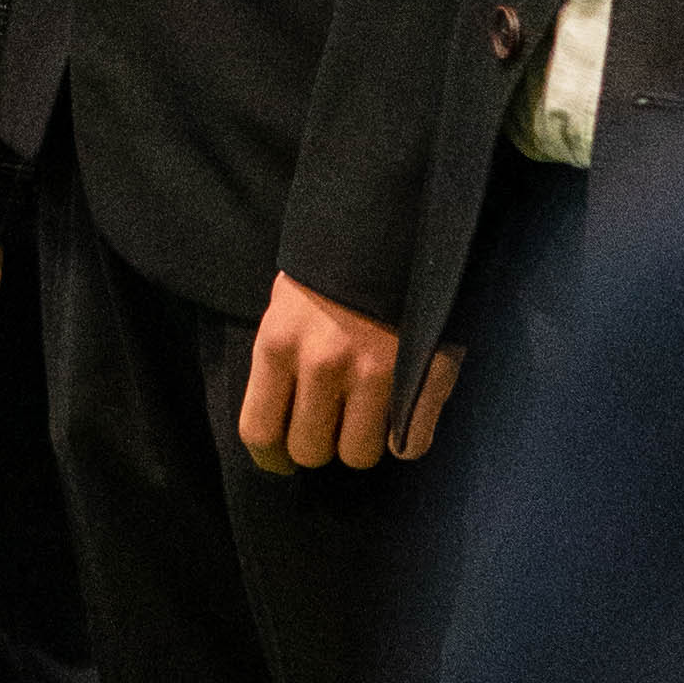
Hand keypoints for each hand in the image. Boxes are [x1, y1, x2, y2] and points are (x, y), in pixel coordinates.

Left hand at [237, 271, 460, 473]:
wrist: (401, 221)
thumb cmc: (336, 265)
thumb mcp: (288, 303)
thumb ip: (282, 359)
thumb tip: (281, 418)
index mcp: (278, 344)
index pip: (259, 430)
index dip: (271, 457)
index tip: (281, 460)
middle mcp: (323, 365)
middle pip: (311, 451)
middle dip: (321, 446)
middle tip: (332, 428)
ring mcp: (377, 375)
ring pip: (359, 455)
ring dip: (364, 443)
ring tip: (369, 418)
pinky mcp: (424, 379)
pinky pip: (410, 445)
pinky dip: (407, 439)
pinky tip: (403, 416)